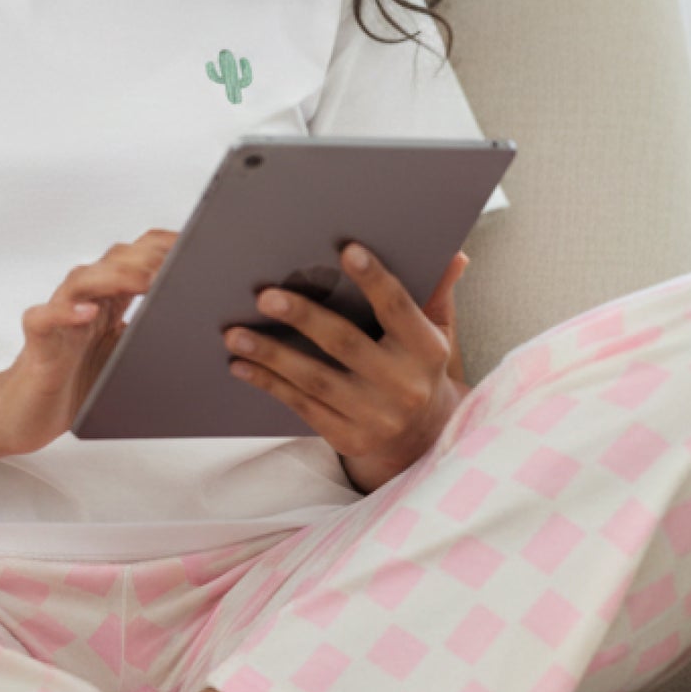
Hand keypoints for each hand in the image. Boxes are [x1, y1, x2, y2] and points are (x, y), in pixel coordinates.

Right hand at [0, 228, 179, 457]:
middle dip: (148, 257)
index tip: (200, 243)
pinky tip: (87, 313)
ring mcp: (58, 318)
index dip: (165, 246)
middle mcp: (83, 301)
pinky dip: (64, 312)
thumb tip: (202, 327)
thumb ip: (150, 335)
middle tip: (182, 261)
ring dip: (115, 276)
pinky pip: (44, 318)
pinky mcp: (37, 343)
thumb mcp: (125, 358)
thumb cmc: (77, 385)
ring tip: (146, 281)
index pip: (135, 257)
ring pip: (81, 280)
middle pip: (112, 261)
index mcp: (108, 300)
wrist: (25, 415)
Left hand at [222, 244, 471, 490]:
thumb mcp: (436, 334)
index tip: (346, 250)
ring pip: (315, 380)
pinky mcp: (349, 439)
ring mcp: (375, 417)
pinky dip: (269, 383)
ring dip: (271, 354)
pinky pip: (302, 406)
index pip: (398, 309)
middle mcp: (403, 386)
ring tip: (234, 334)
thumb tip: (455, 255)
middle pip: (346, 345)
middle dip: (304, 318)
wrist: (423, 441)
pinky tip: (241, 364)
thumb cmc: (418, 369)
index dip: (374, 279)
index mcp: (426, 351)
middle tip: (265, 296)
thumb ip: (436, 294)